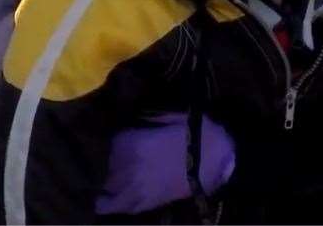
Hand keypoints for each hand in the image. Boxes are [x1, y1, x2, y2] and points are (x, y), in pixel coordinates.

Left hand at [95, 112, 234, 214]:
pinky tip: (105, 200)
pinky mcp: (146, 204)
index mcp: (134, 142)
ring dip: (104, 182)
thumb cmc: (198, 134)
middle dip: (108, 160)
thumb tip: (135, 117)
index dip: (115, 138)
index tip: (120, 136)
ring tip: (103, 180)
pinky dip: (110, 203)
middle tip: (113, 155)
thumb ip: (149, 119)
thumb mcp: (172, 116)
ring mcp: (136, 187)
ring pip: (107, 187)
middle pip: (105, 165)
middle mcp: (128, 166)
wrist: (220, 161)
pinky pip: (120, 206)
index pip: (110, 141)